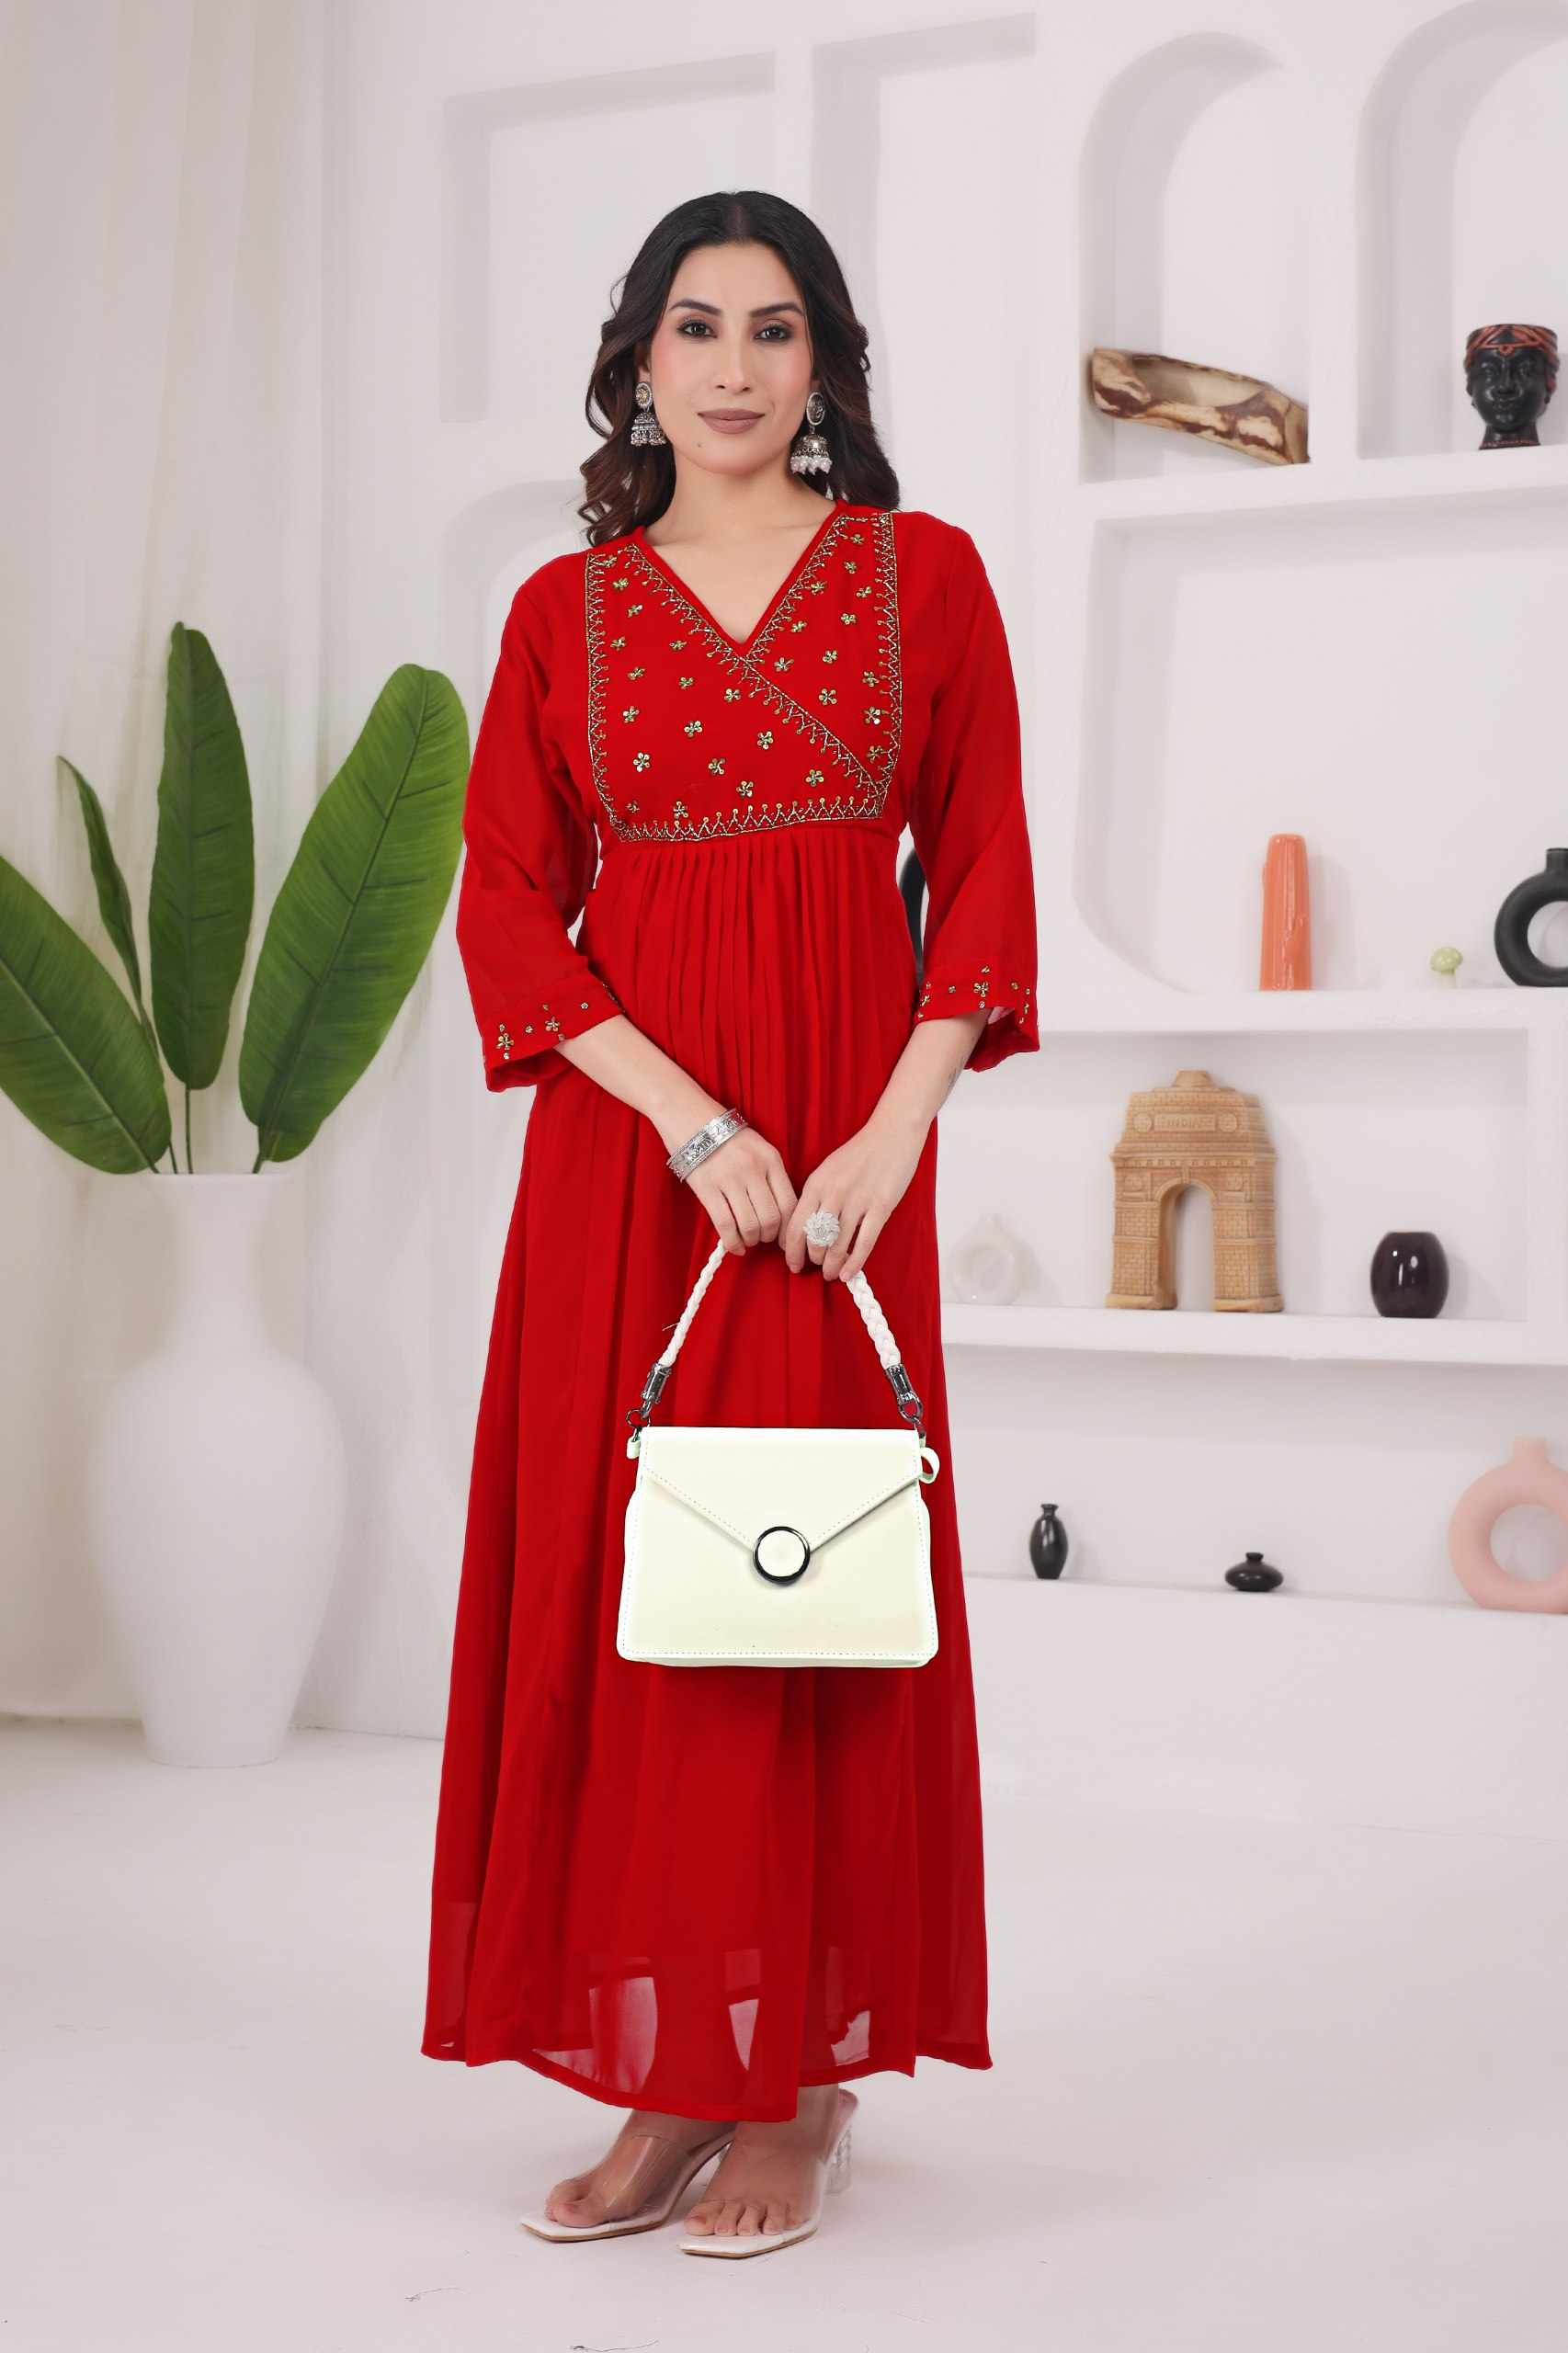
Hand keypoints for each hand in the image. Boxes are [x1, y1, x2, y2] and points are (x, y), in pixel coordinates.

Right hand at [683, 1124, 798, 1257]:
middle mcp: (754, 1169)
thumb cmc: (725, 1135)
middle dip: (770, 1236)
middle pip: (771, 1218)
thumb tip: (780, 1212)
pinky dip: (732, 1242)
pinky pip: (725, 1224)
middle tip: (763, 1238)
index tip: (785, 1239)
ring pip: (750, 1225)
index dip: (789, 1228)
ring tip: (748, 1240)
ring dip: (752, 1240)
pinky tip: (735, 1246)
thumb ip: (770, 1174)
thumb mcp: (758, 1146)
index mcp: (771, 1159)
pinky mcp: (707, 1188)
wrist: (689, 1116)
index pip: (789, 1203)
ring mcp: (730, 1179)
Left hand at [781, 1114, 927, 1280]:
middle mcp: (833, 1194)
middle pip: (815, 1239)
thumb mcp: (827, 1169)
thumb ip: (816, 1196)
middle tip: (817, 1267)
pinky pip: (863, 1243)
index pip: (795, 1226)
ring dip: (831, 1266)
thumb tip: (807, 1229)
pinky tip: (847, 1274)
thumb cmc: (860, 1153)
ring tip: (830, 1274)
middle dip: (813, 1259)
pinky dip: (854, 1263)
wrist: (892, 1134)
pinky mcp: (880, 1207)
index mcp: (815, 1184)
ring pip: (837, 1245)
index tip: (793, 1264)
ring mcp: (857, 1201)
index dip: (791, 1251)